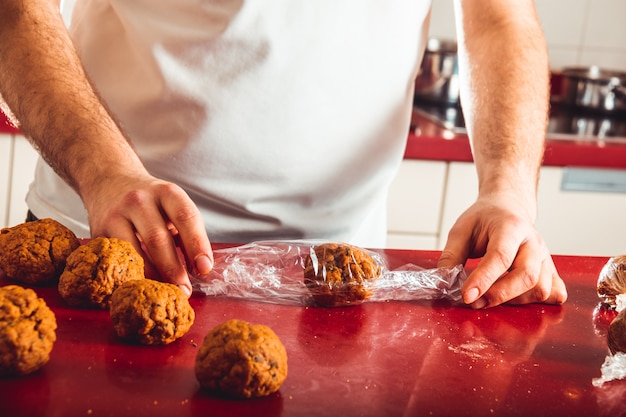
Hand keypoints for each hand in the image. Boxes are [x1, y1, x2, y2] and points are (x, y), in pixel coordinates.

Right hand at [83, 171, 213, 296]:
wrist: (108, 180)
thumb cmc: (151, 202)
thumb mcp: (172, 206)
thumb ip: (186, 233)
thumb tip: (200, 269)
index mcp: (167, 192)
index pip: (186, 217)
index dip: (197, 244)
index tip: (204, 268)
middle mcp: (140, 200)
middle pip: (158, 238)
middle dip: (173, 269)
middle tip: (184, 291)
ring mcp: (116, 215)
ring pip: (134, 251)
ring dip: (150, 276)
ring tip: (163, 292)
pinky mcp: (98, 231)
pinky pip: (116, 258)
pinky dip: (129, 275)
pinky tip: (139, 286)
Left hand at [437, 194, 567, 308]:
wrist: (509, 208)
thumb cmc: (485, 219)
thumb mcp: (462, 230)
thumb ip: (451, 255)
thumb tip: (443, 282)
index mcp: (510, 226)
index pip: (500, 256)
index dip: (483, 279)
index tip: (467, 296)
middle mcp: (533, 242)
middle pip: (527, 276)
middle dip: (500, 295)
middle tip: (475, 302)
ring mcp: (545, 257)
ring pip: (541, 288)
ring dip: (515, 301)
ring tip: (490, 298)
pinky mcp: (550, 269)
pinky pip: (554, 293)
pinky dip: (537, 303)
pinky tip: (517, 299)